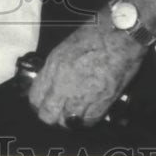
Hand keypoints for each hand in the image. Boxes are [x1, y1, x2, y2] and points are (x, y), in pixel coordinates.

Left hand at [28, 17, 147, 127]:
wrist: (120, 34)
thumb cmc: (95, 34)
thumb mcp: (65, 47)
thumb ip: (55, 68)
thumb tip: (50, 85)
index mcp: (54, 67)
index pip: (35, 98)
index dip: (39, 104)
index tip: (44, 103)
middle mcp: (65, 84)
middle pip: (48, 115)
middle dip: (51, 116)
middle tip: (58, 111)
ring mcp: (83, 94)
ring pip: (67, 122)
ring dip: (69, 119)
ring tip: (74, 113)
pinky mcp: (103, 101)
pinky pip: (89, 121)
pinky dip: (87, 119)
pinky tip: (88, 112)